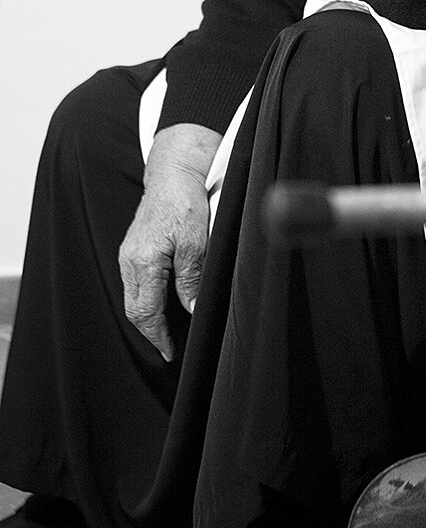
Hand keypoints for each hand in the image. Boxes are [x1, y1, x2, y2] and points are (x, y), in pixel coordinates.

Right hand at [118, 123, 219, 361]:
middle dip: (151, 333)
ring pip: (133, 298)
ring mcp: (128, 254)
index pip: (147, 311)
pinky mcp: (132, 249)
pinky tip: (159, 305)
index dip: (158, 336)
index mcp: (144, 261)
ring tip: (166, 334)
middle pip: (135, 309)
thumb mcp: (196, 242)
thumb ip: (191, 278)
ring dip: (147, 318)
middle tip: (169, 350)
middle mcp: (130, 260)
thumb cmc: (186, 202)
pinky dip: (145, 300)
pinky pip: (134, 284)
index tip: (170, 353)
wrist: (172, 175)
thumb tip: (191, 309)